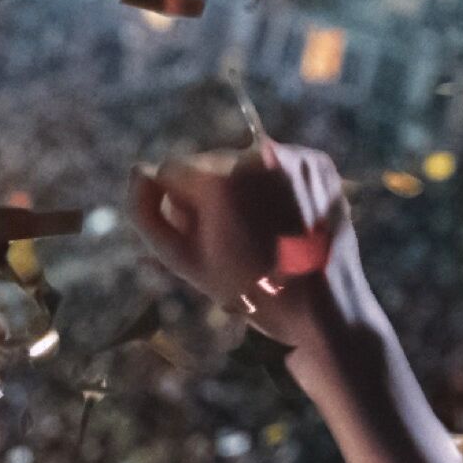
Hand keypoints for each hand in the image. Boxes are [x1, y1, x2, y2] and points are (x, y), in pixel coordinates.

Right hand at [130, 140, 377, 357]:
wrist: (324, 305)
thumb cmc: (248, 289)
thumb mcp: (180, 259)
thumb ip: (144, 211)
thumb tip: (138, 171)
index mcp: (220, 181)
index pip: (168, 169)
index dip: (177, 207)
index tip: (202, 237)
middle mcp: (258, 157)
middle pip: (206, 162)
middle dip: (208, 193)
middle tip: (233, 236)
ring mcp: (294, 157)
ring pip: (241, 161)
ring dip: (240, 187)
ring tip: (262, 228)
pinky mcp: (318, 162)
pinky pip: (276, 163)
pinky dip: (272, 184)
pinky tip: (284, 216)